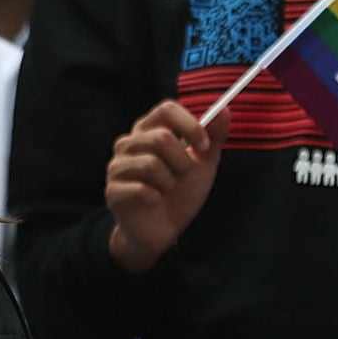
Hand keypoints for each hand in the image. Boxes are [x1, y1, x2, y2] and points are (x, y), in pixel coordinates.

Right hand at [105, 100, 227, 272]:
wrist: (164, 229)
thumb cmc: (180, 192)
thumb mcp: (203, 163)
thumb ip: (213, 137)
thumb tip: (224, 109)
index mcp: (148, 131)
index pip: (166, 109)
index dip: (189, 125)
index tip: (203, 146)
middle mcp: (128, 144)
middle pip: (160, 138)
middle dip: (181, 162)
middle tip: (181, 176)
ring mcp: (117, 167)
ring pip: (150, 164)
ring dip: (169, 182)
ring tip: (166, 190)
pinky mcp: (113, 191)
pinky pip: (141, 189)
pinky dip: (156, 198)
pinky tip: (154, 201)